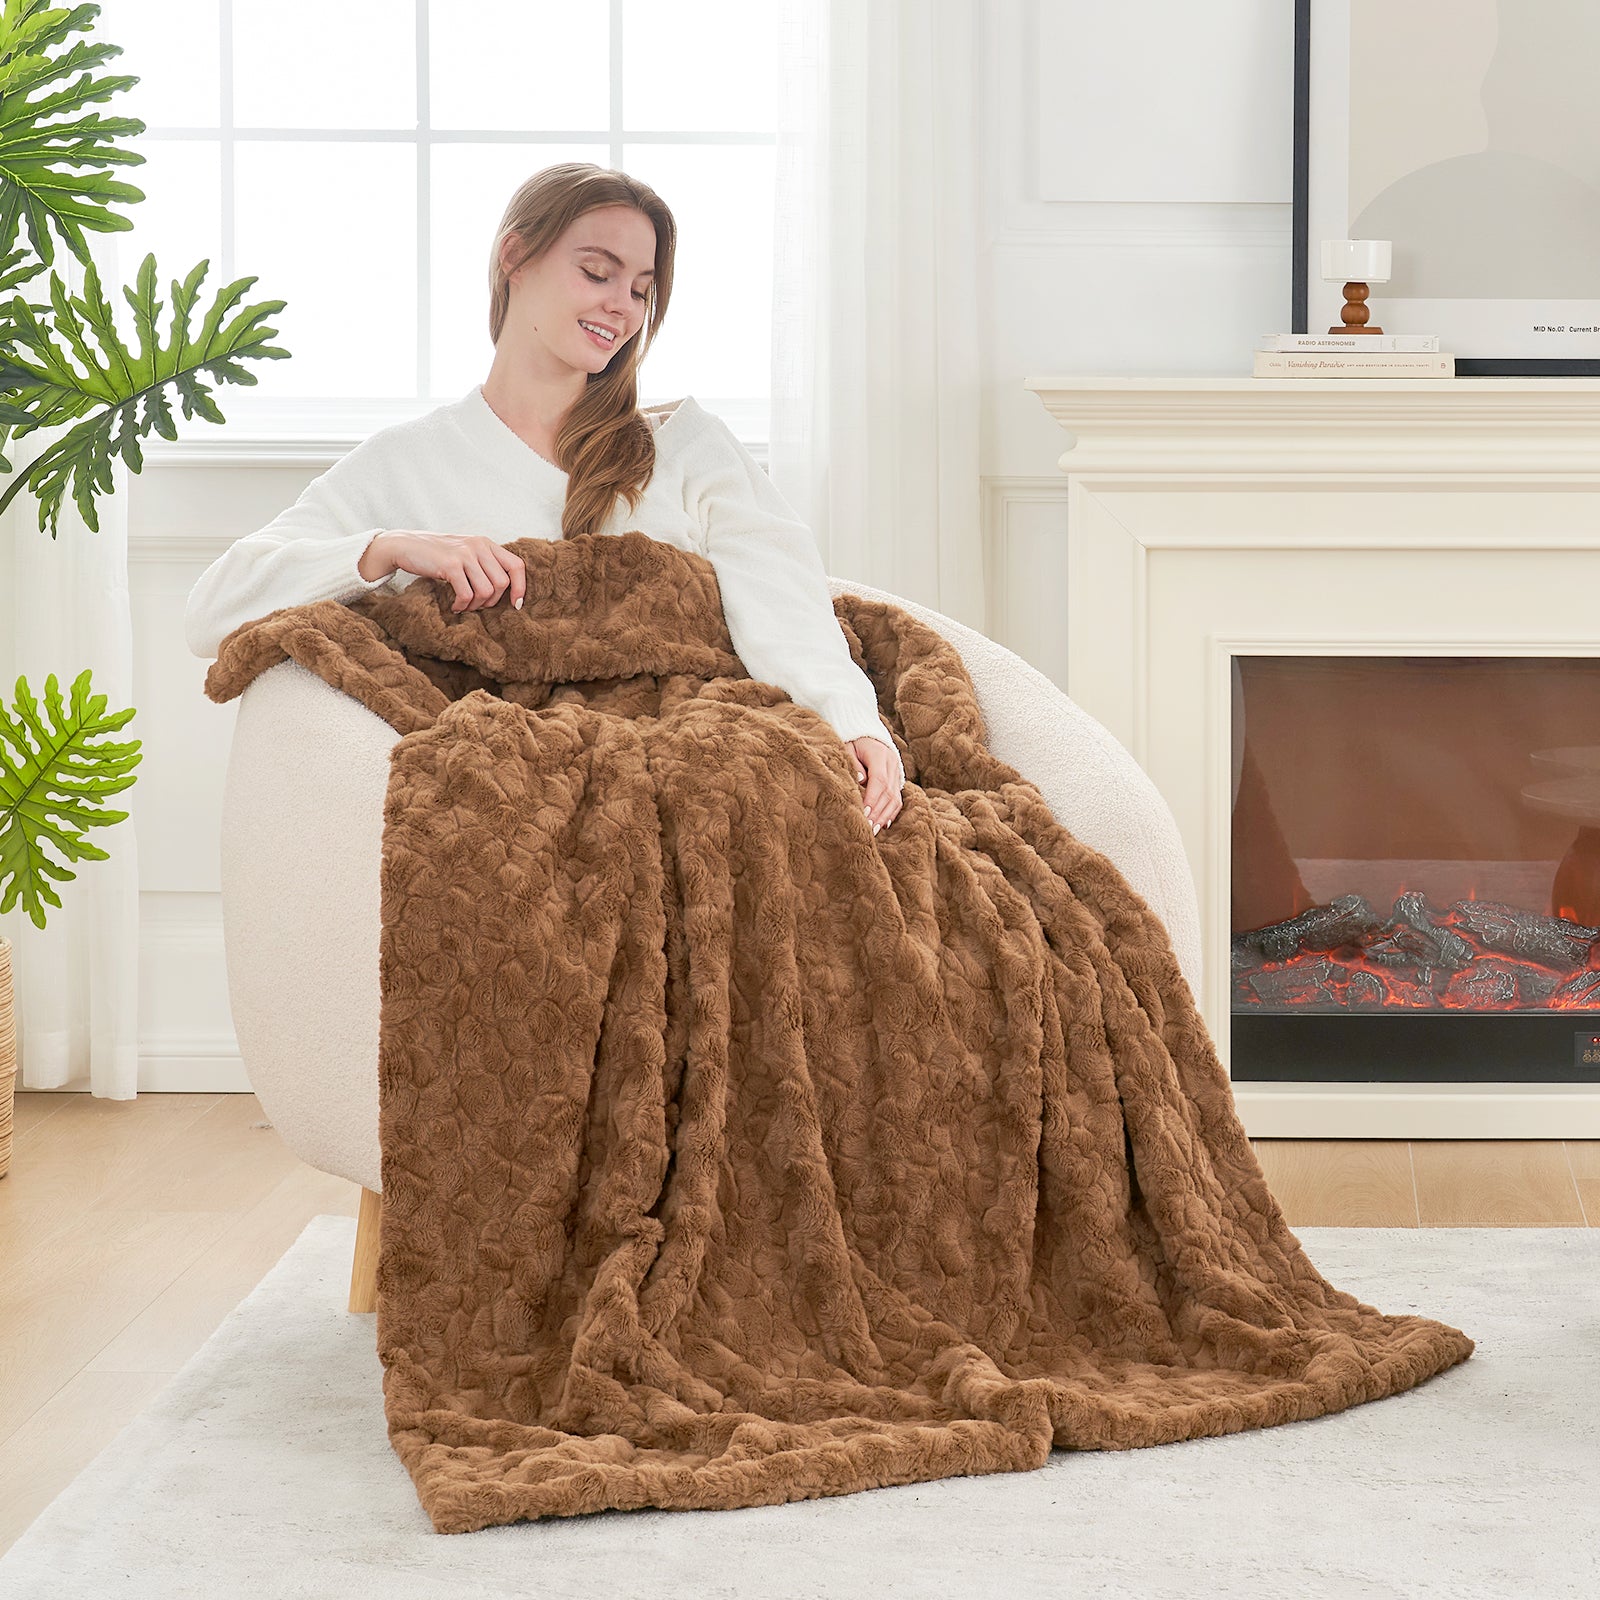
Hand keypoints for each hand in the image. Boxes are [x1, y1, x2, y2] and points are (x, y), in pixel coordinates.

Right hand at [360, 530, 527, 612]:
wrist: (405, 545)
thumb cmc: (437, 553)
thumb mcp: (465, 552)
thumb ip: (484, 563)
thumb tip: (506, 589)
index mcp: (486, 543)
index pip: (516, 565)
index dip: (521, 587)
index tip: (516, 604)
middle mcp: (479, 546)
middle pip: (502, 583)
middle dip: (492, 602)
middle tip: (477, 606)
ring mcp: (465, 555)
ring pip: (486, 592)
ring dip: (475, 606)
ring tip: (464, 605)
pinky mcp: (450, 565)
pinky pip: (467, 595)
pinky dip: (462, 605)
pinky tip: (455, 606)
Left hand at [849, 734, 903, 834]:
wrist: (866, 731)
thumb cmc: (853, 741)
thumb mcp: (848, 747)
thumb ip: (852, 763)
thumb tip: (859, 781)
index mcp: (880, 755)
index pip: (879, 780)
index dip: (872, 799)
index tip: (864, 813)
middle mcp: (892, 764)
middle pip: (889, 792)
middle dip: (878, 812)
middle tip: (867, 828)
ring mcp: (897, 772)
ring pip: (896, 798)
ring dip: (885, 816)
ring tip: (874, 830)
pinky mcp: (897, 779)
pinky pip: (898, 798)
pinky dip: (891, 812)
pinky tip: (883, 824)